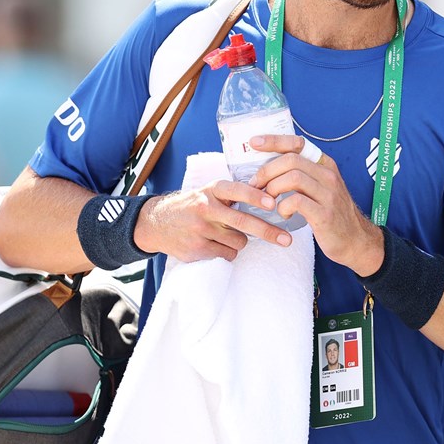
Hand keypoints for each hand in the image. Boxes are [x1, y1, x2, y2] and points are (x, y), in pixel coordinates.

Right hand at [133, 179, 293, 261]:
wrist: (157, 222)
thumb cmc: (194, 205)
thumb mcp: (209, 192)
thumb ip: (233, 195)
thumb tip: (271, 200)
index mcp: (212, 190)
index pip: (237, 190)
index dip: (256, 197)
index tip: (273, 204)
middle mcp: (206, 208)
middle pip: (242, 221)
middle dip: (267, 231)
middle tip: (286, 240)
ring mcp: (200, 230)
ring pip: (238, 241)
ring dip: (240, 241)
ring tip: (225, 234)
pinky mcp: (197, 249)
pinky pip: (227, 254)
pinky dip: (227, 251)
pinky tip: (215, 244)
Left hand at [248, 135, 383, 275]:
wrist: (356, 240)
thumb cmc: (332, 214)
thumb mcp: (321, 188)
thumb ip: (302, 175)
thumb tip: (268, 168)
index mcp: (325, 165)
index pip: (298, 143)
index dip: (274, 141)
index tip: (254, 142)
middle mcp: (329, 175)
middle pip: (291, 160)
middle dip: (267, 170)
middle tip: (255, 184)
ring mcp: (328, 194)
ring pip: (293, 178)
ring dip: (273, 188)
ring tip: (268, 200)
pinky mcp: (325, 214)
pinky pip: (297, 202)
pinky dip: (283, 206)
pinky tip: (284, 213)